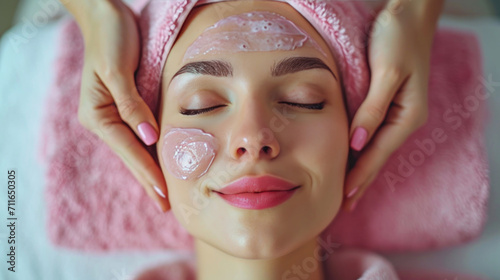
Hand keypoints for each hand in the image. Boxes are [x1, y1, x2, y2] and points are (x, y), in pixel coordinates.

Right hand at [71, 0, 169, 211]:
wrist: (106, 14)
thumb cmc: (110, 37)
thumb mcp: (117, 69)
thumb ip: (131, 105)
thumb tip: (149, 138)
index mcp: (97, 114)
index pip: (129, 149)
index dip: (147, 172)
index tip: (164, 194)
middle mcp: (105, 118)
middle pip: (132, 155)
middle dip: (149, 181)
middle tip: (166, 207)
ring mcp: (115, 114)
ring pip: (137, 148)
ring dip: (151, 170)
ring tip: (163, 194)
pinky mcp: (127, 106)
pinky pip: (141, 134)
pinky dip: (152, 151)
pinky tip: (159, 162)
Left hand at [342, 0, 443, 211]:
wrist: (410, 13)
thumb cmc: (398, 38)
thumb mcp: (386, 72)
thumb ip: (372, 109)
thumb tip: (357, 143)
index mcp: (408, 115)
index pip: (378, 154)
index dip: (360, 176)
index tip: (344, 197)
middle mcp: (404, 118)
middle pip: (377, 156)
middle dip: (360, 180)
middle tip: (342, 206)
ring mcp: (396, 112)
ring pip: (373, 147)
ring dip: (358, 167)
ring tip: (345, 189)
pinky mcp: (386, 103)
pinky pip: (371, 133)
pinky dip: (359, 148)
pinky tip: (350, 156)